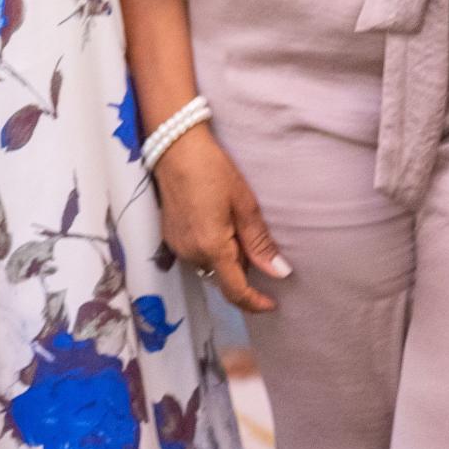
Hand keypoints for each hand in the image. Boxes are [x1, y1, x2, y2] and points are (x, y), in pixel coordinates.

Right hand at [152, 127, 290, 314]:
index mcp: (211, 247)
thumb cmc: (213, 169)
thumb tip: (279, 273)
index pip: (235, 291)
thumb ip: (259, 242)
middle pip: (223, 278)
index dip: (255, 302)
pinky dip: (211, 249)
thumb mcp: (244, 203)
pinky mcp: (169, 236)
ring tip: (233, 225)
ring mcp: (177, 245)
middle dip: (241, 269)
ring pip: (209, 266)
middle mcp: (191, 253)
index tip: (273, 303)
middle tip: (251, 237)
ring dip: (226, 258)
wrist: (174, 145)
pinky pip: (196, 254)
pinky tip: (215, 222)